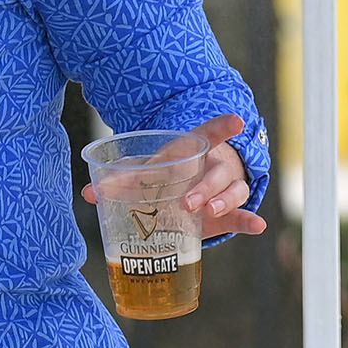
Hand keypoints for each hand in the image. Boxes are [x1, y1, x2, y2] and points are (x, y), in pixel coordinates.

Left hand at [81, 111, 267, 238]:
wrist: (187, 189)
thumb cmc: (165, 176)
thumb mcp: (146, 174)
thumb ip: (122, 180)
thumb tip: (89, 193)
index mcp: (191, 151)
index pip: (210, 135)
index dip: (222, 127)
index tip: (237, 120)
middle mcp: (213, 168)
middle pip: (216, 172)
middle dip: (205, 186)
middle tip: (187, 202)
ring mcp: (225, 190)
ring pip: (233, 191)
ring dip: (224, 201)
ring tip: (211, 211)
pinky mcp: (229, 213)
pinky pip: (242, 216)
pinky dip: (249, 222)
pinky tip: (258, 226)